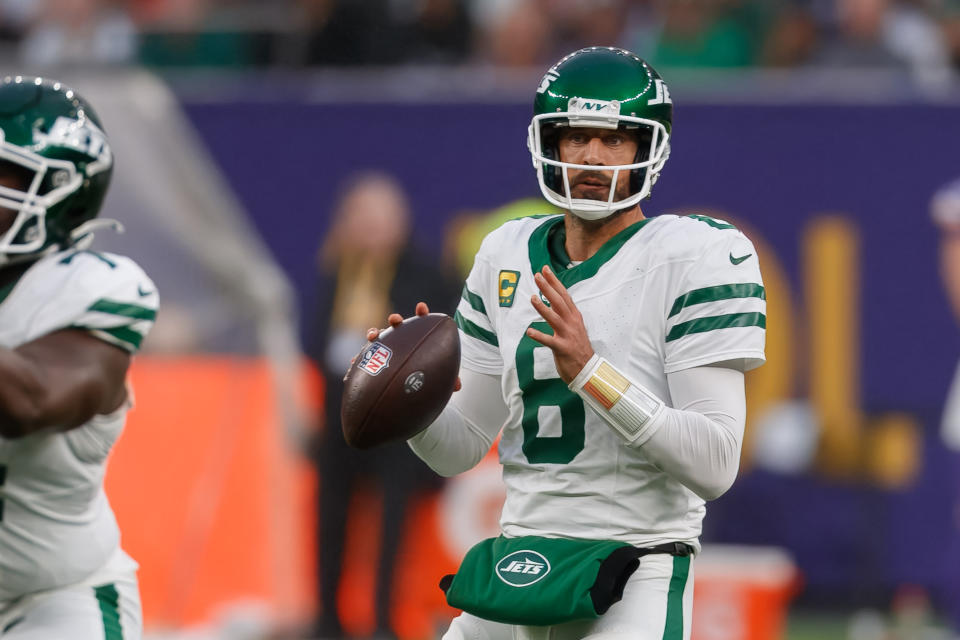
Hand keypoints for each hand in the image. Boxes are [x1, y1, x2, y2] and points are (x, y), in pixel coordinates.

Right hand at [360, 301, 460, 390]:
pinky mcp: (374, 361)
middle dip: (395, 320)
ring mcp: (387, 349)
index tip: (421, 307)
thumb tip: (457, 386)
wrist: (411, 389)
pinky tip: (353, 363)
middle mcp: (402, 340)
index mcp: (419, 339)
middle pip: (398, 326)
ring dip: (374, 333)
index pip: (422, 323)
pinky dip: (359, 359)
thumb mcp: (440, 379)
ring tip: (372, 336)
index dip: (422, 314)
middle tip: (394, 319)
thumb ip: (448, 380)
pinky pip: (365, 359)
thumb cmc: (429, 378)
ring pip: (379, 338)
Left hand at [527, 265, 594, 383]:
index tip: (546, 270)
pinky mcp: (562, 348)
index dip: (554, 282)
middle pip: (559, 302)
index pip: (564, 295)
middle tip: (537, 276)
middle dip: (548, 288)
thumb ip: (564, 313)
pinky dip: (539, 336)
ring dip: (543, 308)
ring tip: (533, 298)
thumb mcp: (574, 326)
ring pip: (555, 318)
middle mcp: (572, 323)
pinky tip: (529, 332)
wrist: (588, 369)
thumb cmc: (577, 347)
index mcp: (574, 316)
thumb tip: (553, 299)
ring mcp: (568, 335)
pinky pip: (549, 341)